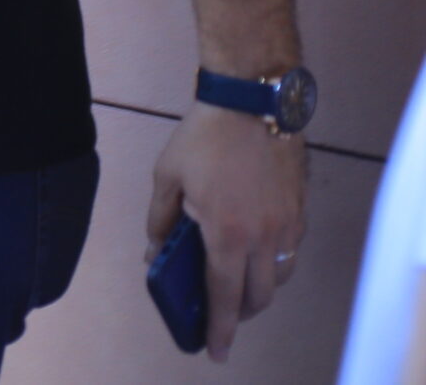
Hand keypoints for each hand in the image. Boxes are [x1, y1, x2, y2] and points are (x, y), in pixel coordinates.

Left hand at [147, 104, 307, 360]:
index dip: (220, 328)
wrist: (251, 102)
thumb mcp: (167, 179)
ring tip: (235, 283)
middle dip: (239, 313)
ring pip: (278, 278)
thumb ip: (160, 222)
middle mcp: (263, 237)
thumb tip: (154, 254)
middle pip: (257, 297)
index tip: (215, 352)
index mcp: (226, 233)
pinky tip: (253, 251)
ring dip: (258, 289)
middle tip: (221, 315)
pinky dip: (273, 263)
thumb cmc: (203, 138)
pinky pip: (289, 253)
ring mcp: (287, 225)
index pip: (224, 296)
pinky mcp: (300, 210)